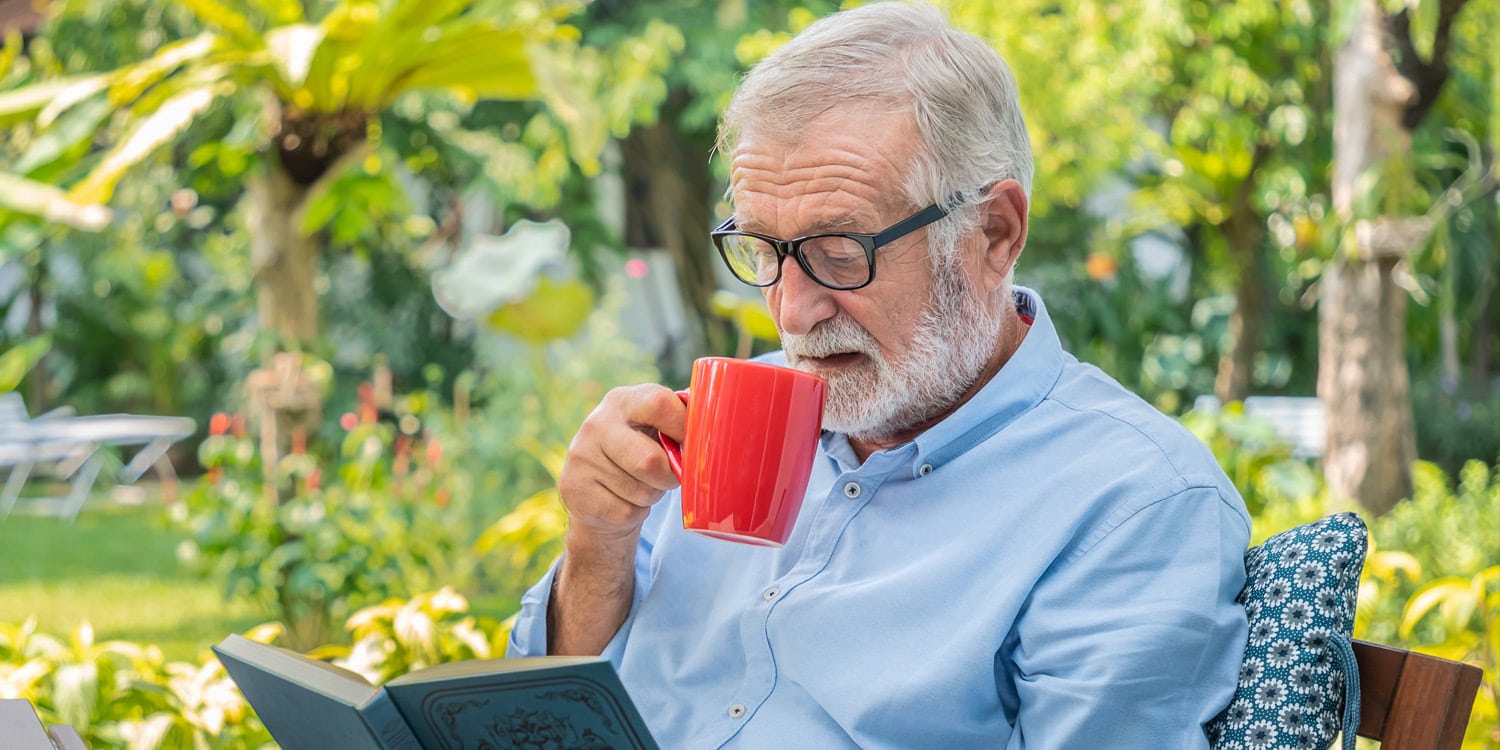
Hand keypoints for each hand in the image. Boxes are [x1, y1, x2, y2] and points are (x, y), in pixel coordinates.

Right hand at [557, 384, 685, 541]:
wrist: (595, 490)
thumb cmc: (640, 452)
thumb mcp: (654, 428)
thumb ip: (680, 420)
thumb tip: (719, 419)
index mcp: (622, 400)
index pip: (661, 405)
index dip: (685, 428)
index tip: (693, 446)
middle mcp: (596, 424)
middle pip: (650, 461)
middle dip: (668, 476)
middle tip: (668, 476)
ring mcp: (581, 457)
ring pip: (640, 491)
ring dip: (651, 495)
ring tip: (640, 486)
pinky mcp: (574, 489)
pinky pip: (625, 512)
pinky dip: (634, 513)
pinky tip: (623, 500)